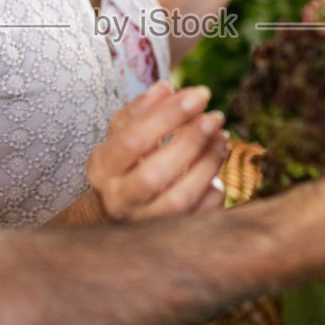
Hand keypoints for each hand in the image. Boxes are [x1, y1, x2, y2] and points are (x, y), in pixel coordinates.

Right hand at [86, 82, 227, 221]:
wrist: (116, 209)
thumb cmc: (125, 161)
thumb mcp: (123, 132)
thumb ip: (142, 109)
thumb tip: (166, 88)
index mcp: (102, 167)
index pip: (132, 140)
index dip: (168, 116)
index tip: (200, 95)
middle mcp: (118, 199)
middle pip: (153, 175)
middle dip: (190, 142)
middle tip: (215, 117)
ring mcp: (142, 223)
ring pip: (178, 199)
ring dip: (207, 165)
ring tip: (222, 139)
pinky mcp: (167, 236)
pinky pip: (197, 217)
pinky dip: (213, 192)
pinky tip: (217, 172)